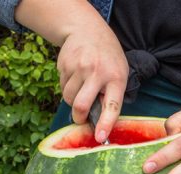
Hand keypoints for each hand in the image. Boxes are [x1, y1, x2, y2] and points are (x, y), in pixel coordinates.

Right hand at [57, 23, 127, 142]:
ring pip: (68, 98)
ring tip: (81, 88)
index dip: (105, 124)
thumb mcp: (118, 72)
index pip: (112, 105)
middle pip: (81, 106)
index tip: (100, 137)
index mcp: (116, 78)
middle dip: (79, 118)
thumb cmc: (107, 57)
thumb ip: (111, 94)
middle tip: (80, 119)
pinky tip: (75, 76)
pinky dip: (67, 87)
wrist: (87, 29)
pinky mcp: (64, 65)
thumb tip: (99, 121)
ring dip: (72, 100)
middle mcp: (97, 72)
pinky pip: (62, 87)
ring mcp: (79, 68)